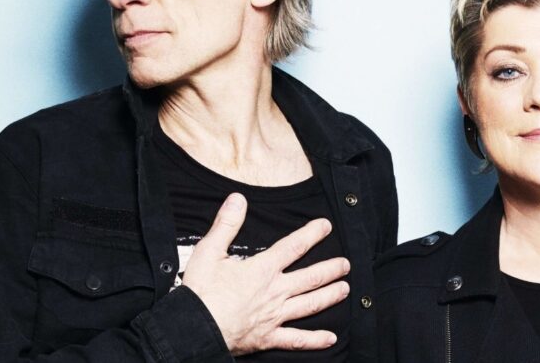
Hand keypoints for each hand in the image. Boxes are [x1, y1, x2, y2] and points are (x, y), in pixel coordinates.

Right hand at [182, 193, 349, 354]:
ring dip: (330, 296)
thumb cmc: (199, 292)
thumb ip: (226, 224)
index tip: (326, 226)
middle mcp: (275, 292)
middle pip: (311, 277)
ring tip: (345, 289)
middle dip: (331, 269)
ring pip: (310, 304)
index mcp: (262, 270)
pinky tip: (331, 339)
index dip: (312, 234)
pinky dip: (315, 340)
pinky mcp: (268, 338)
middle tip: (346, 264)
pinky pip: (296, 340)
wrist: (193, 329)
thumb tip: (238, 199)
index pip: (293, 246)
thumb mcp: (208, 252)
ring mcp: (274, 316)